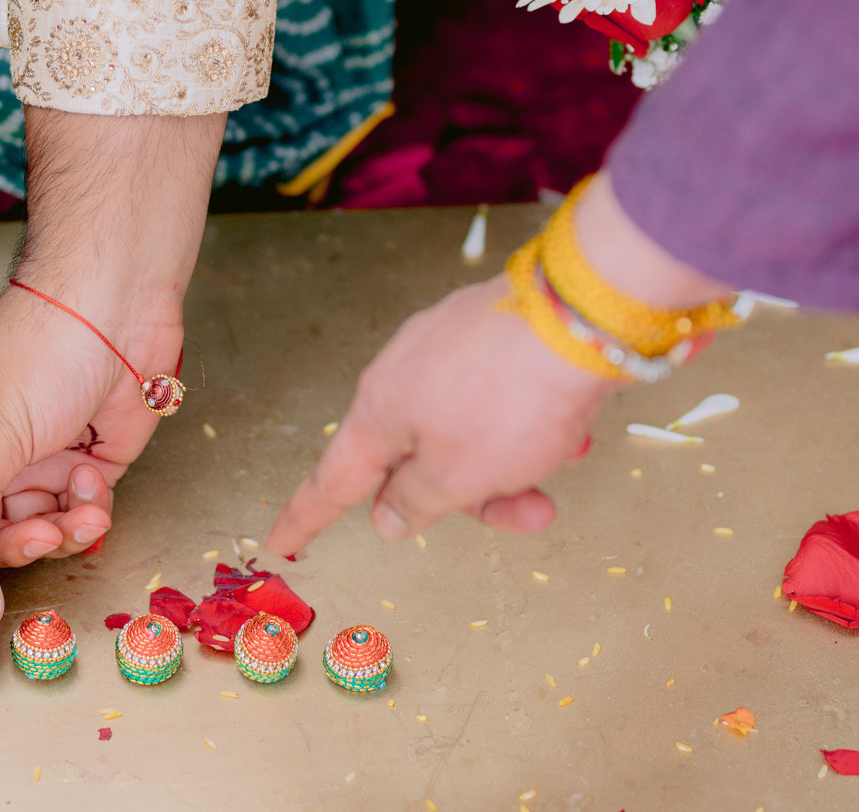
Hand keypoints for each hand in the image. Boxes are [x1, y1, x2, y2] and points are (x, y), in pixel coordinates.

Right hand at [0, 282, 179, 569]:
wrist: (118, 306)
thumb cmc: (40, 346)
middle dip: (21, 543)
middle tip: (41, 536)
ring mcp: (34, 462)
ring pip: (40, 531)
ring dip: (63, 530)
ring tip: (84, 509)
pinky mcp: (82, 463)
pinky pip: (79, 514)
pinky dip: (90, 509)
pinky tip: (94, 478)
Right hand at [266, 175, 730, 553]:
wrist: (576, 315)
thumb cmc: (509, 399)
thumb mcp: (459, 476)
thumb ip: (416, 502)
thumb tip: (387, 516)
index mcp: (378, 412)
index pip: (332, 482)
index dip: (305, 518)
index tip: (282, 543)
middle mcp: (402, 373)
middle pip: (422, 461)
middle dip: (478, 496)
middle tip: (533, 511)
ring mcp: (446, 346)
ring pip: (467, 429)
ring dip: (514, 460)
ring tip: (563, 456)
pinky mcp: (489, 330)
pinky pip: (497, 395)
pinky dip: (528, 421)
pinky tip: (569, 424)